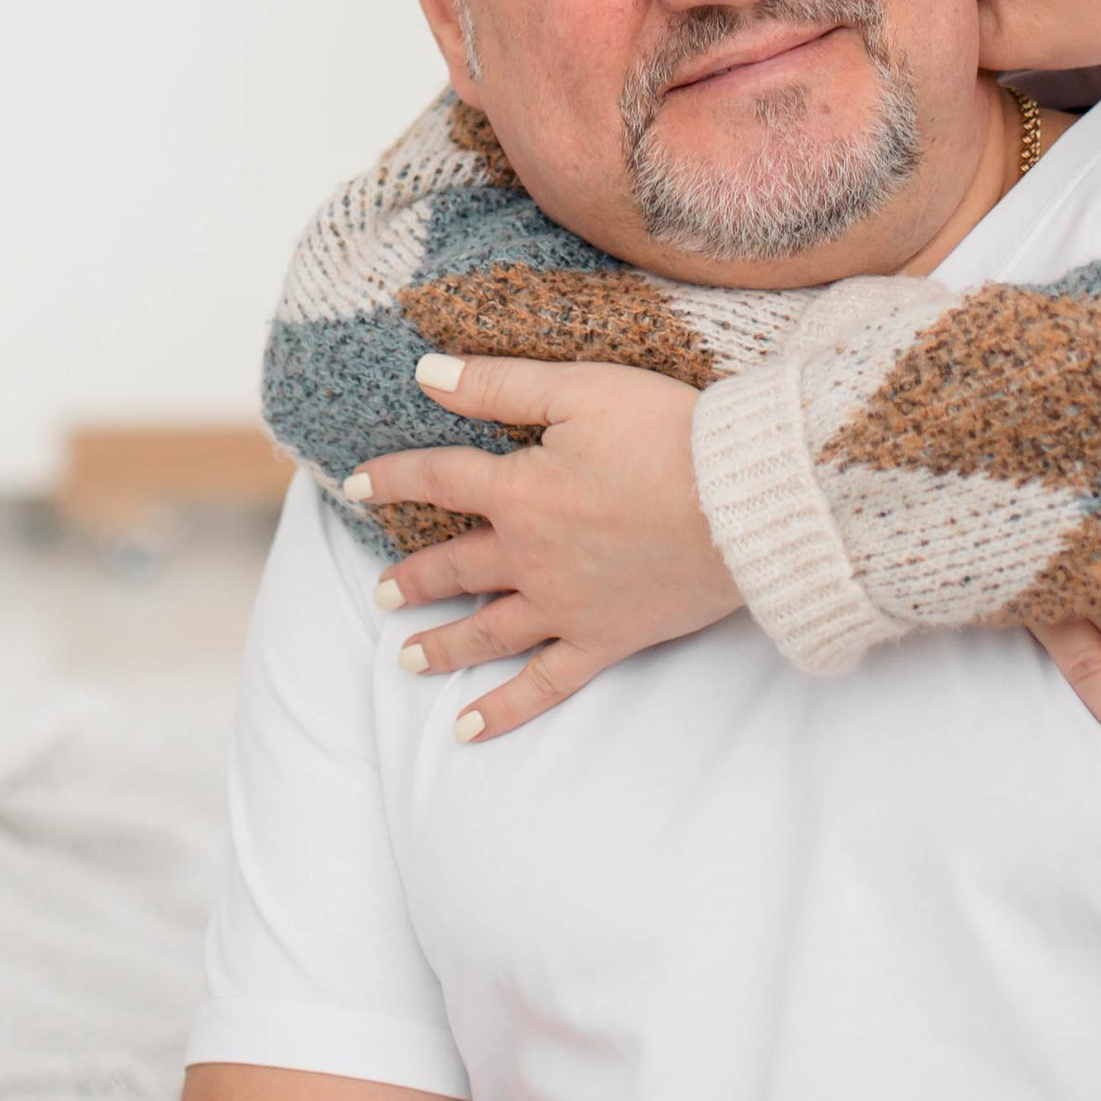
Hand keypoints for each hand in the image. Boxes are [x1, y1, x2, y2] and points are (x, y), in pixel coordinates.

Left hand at [344, 354, 738, 740]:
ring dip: (443, 644)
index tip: (357, 484)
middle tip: (382, 593)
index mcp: (519, 492)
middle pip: (456, 568)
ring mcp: (566, 606)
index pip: (438, 480)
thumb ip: (498, 385)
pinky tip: (470, 728)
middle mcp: (530, 557)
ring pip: (487, 632)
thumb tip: (426, 372)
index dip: (393, 478)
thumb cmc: (668, 432)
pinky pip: (545, 685)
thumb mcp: (580, 389)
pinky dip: (505, 709)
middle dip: (414, 580)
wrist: (743, 501)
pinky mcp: (607, 639)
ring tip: (407, 658)